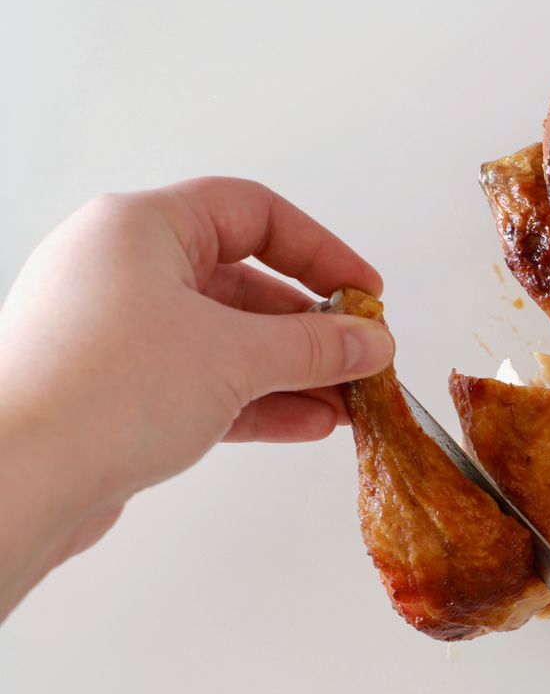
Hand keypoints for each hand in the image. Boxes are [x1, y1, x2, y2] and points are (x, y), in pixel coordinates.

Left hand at [0, 177, 393, 617]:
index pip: (254, 214)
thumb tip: (369, 342)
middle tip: (361, 357)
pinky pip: (203, 382)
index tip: (366, 293)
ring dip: (292, 372)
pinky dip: (257, 399)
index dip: (321, 251)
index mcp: (140, 228)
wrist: (16, 479)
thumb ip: (316, 346)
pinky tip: (307, 423)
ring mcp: (115, 332)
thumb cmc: (99, 393)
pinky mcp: (113, 391)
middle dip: (312, 328)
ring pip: (226, 339)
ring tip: (347, 403)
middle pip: (244, 282)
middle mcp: (122, 270)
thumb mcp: (236, 357)